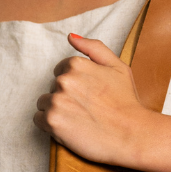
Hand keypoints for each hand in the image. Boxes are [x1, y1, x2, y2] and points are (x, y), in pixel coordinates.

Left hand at [33, 34, 152, 165]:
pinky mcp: (52, 121)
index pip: (61, 72)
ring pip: (44, 103)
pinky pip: (38, 119)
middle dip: (66, 97)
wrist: (131, 134)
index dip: (75, 86)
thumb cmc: (127, 102)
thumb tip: (70, 37)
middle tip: (87, 110)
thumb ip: (94, 48)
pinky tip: (69, 128)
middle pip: (53, 88)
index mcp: (76, 64)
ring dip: (57, 110)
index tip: (89, 96)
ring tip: (79, 120)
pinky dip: (50, 125)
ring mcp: (56, 100)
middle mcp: (64, 80)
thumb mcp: (118, 67)